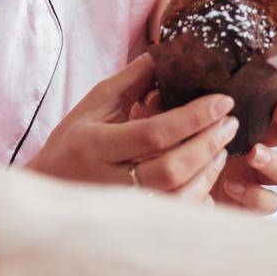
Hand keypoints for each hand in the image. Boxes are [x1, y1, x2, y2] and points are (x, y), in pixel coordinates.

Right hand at [28, 54, 236, 199]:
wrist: (46, 189)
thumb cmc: (72, 142)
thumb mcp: (95, 104)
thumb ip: (132, 80)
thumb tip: (167, 52)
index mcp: (96, 145)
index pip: (153, 133)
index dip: (193, 118)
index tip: (222, 101)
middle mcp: (108, 181)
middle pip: (170, 168)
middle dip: (207, 144)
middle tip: (230, 123)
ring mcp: (121, 207)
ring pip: (176, 197)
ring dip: (207, 171)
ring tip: (222, 147)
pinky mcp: (132, 224)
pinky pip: (174, 216)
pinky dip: (198, 197)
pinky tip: (208, 176)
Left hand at [128, 63, 276, 213]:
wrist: (132, 178)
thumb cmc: (141, 134)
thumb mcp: (144, 102)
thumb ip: (155, 77)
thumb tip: (157, 52)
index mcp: (239, 107)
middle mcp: (252, 139)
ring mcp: (251, 173)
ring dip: (275, 159)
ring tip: (254, 153)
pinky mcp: (241, 201)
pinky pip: (266, 204)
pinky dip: (254, 196)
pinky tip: (230, 186)